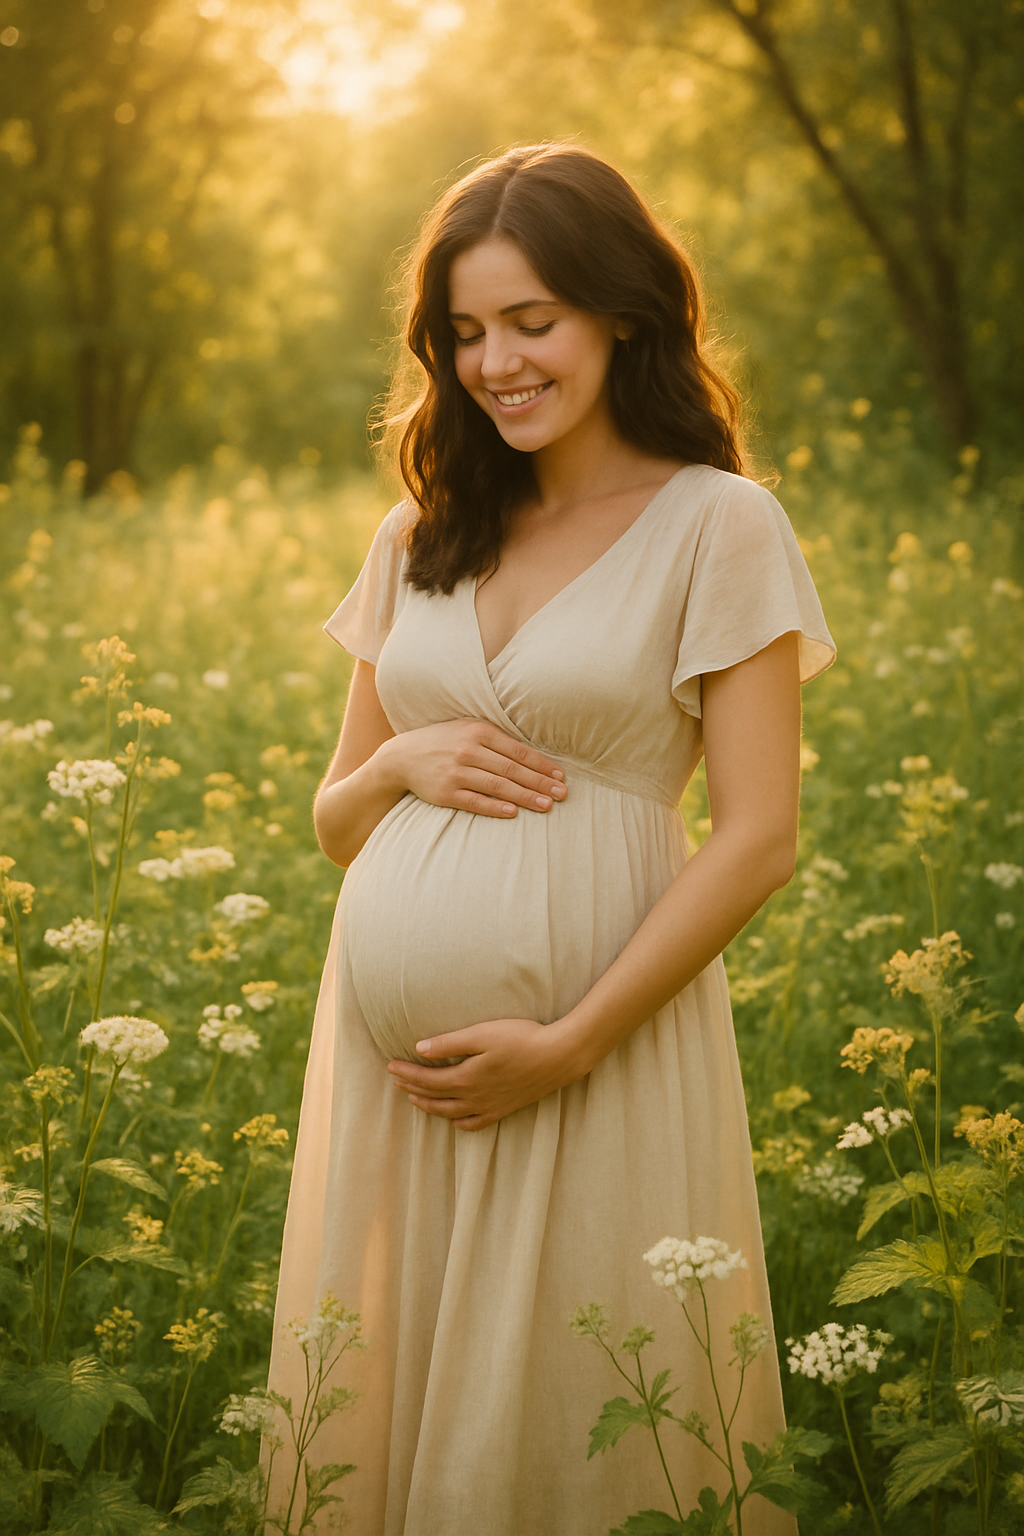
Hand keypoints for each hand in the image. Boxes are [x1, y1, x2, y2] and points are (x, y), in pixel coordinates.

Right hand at [380, 719, 566, 818]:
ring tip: (546, 805)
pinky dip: (495, 807)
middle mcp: (468, 750)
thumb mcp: (468, 729)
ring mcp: (456, 772)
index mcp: (478, 732)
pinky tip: (513, 812)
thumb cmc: (444, 742)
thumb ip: (497, 739)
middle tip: (562, 794)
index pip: (518, 750)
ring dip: (525, 797)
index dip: (542, 765)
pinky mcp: (445, 793)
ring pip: (497, 786)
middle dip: (540, 783)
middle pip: (512, 769)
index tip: (560, 776)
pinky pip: (475, 802)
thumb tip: (533, 756)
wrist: (402, 757)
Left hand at [387, 1018, 579, 1129]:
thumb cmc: (521, 1038)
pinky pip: (474, 1124)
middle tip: (395, 1081)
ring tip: (415, 1099)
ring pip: (450, 1113)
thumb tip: (420, 1049)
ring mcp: (489, 1106)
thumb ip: (449, 1043)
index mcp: (466, 1078)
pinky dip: (458, 1122)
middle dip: (412, 1088)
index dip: (406, 1074)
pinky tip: (453, 1118)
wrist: (558, 1057)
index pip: (427, 1079)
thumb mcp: (482, 1034)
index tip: (390, 1066)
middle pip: (434, 1097)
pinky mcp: (504, 1110)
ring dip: (429, 1106)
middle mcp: (474, 1098)